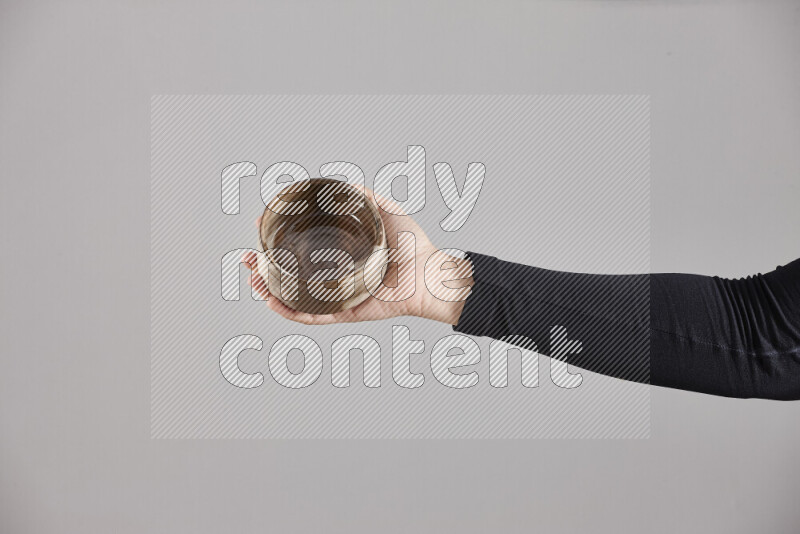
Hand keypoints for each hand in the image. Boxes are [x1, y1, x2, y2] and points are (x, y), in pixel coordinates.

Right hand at [242, 186, 471, 325]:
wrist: (431, 273)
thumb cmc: (415, 246)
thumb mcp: (387, 212)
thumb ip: (365, 199)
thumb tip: (344, 185)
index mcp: (341, 256)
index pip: (302, 249)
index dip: (278, 241)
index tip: (260, 228)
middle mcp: (336, 277)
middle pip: (292, 276)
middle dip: (264, 269)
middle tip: (248, 259)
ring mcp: (340, 296)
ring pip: (296, 299)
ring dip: (271, 291)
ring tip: (254, 280)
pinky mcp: (347, 312)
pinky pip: (315, 316)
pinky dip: (293, 313)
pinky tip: (274, 303)